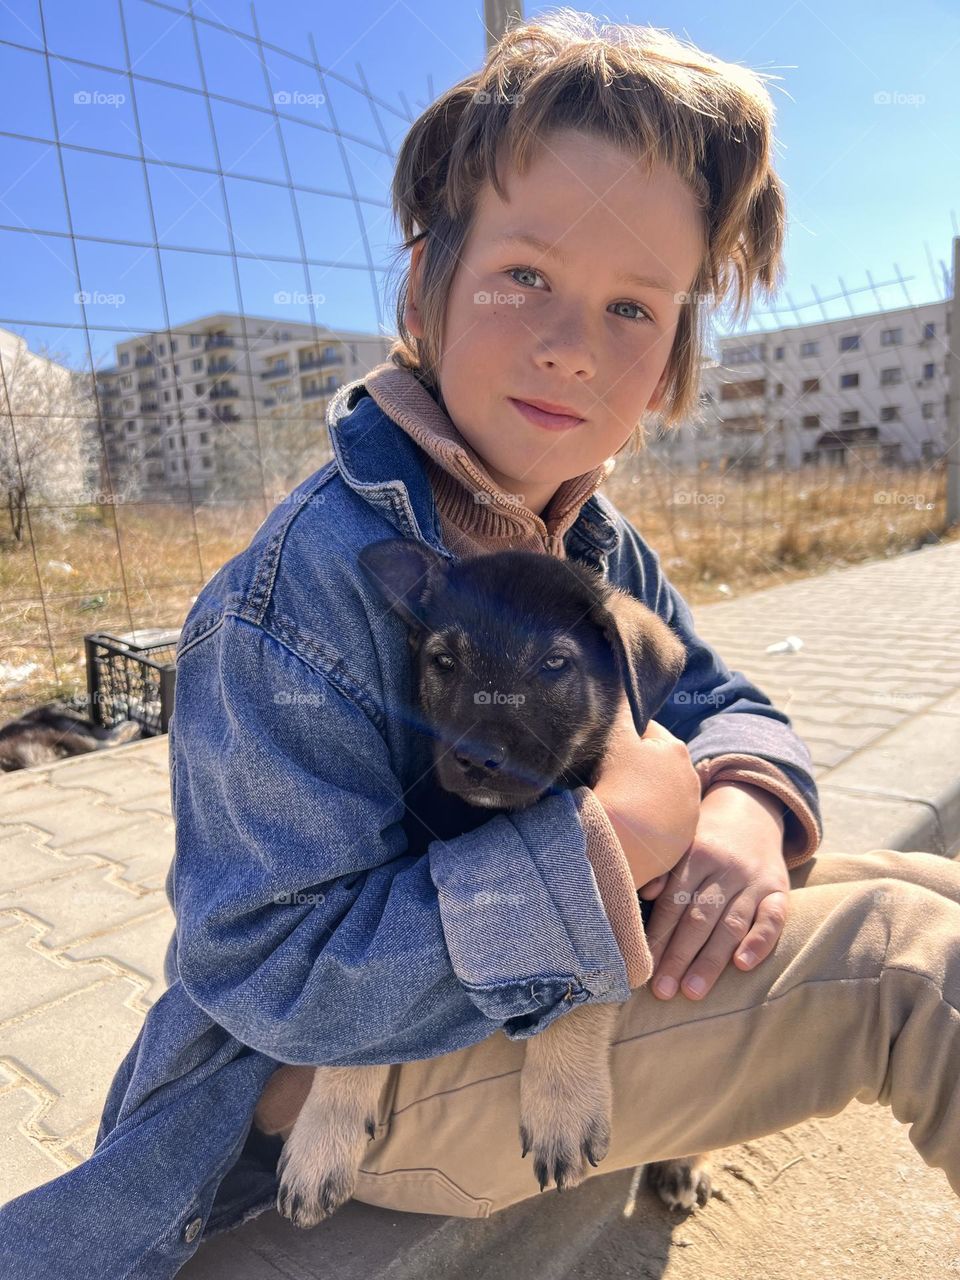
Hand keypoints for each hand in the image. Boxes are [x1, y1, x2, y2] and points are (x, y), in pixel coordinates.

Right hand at [592, 699, 700, 891]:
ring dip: (644, 794)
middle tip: (608, 777)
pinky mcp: (683, 840)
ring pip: (661, 793)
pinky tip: (630, 824)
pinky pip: (663, 822)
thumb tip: (619, 683)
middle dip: (636, 767)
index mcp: (676, 749)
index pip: (646, 731)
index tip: (603, 750)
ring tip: (619, 803)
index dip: (622, 737)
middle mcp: (691, 778)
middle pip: (655, 764)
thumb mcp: (616, 739)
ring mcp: (689, 812)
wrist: (622, 845)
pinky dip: (649, 821)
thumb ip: (620, 710)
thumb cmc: (617, 784)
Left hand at [638, 780, 789, 1000]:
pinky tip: (743, 966)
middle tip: (663, 991)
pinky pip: (773, 918)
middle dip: (679, 957)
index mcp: (696, 855)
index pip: (673, 904)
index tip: (644, 969)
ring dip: (711, 961)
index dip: (658, 938)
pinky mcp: (779, 890)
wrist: (752, 811)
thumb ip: (664, 870)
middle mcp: (725, 868)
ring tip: (693, 991)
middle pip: (699, 918)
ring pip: (731, 924)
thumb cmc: (705, 840)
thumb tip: (645, 893)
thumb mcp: (682, 844)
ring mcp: (754, 880)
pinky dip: (759, 942)